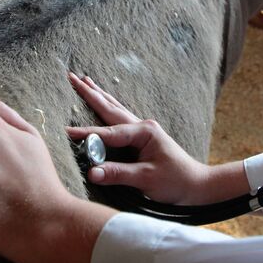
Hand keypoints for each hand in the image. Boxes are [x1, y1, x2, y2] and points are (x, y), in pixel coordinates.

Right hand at [65, 73, 248, 204]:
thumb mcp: (146, 179)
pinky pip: (119, 119)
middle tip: (71, 77)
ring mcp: (143, 130)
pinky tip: (104, 102)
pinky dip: (108, 107)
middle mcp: (143, 126)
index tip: (66, 132)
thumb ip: (118, 175)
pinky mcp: (141, 138)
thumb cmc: (175, 182)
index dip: (87, 133)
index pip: (109, 132)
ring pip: (115, 109)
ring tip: (85, 81)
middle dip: (89, 92)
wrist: (197, 186)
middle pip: (110, 107)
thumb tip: (92, 172)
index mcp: (144, 132)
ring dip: (98, 95)